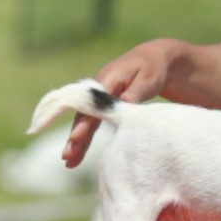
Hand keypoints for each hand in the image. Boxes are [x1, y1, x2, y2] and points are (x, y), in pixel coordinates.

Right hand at [62, 41, 171, 167]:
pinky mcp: (102, 106)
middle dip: (76, 136)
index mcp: (108, 78)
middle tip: (67, 156)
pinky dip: (85, 138)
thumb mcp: (148, 78)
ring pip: (85, 121)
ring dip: (77, 141)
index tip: (77, 137)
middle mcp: (98, 88)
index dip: (85, 121)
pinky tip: (77, 155)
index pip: (93, 103)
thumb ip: (135, 91)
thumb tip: (124, 102)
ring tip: (69, 162)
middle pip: (84, 114)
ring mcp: (99, 98)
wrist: (152, 58)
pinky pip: (91, 123)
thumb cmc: (152, 68)